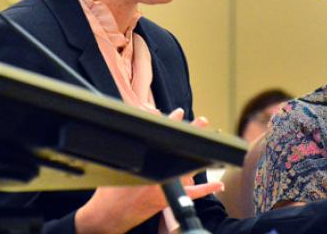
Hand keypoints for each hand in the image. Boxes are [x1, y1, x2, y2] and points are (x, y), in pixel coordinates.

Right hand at [74, 108, 223, 233]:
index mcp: (146, 161)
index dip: (171, 122)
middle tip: (203, 122)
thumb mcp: (118, 162)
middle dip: (191, 133)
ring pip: (187, 168)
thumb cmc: (110, 190)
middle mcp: (159, 173)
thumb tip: (137, 126)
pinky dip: (207, 189)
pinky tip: (218, 185)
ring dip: (196, 156)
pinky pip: (193, 194)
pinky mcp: (169, 200)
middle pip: (179, 149)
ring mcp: (166, 187)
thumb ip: (130, 145)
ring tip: (207, 143)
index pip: (161, 135)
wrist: (108, 214)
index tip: (178, 112)